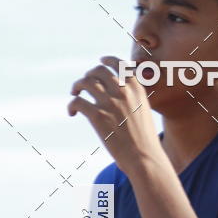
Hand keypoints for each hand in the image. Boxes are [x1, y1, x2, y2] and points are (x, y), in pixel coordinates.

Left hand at [68, 56, 159, 173]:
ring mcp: (109, 102)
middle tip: (84, 84)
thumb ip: (133, 99)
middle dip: (89, 75)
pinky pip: (77, 102)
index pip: (120, 64)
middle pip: (98, 71)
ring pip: (85, 82)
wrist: (144, 157)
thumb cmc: (145, 140)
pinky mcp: (97, 115)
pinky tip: (72, 113)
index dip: (108, 60)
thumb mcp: (144, 112)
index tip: (101, 61)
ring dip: (77, 86)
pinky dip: (71, 105)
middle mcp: (123, 91)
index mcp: (136, 89)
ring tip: (75, 93)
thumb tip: (118, 94)